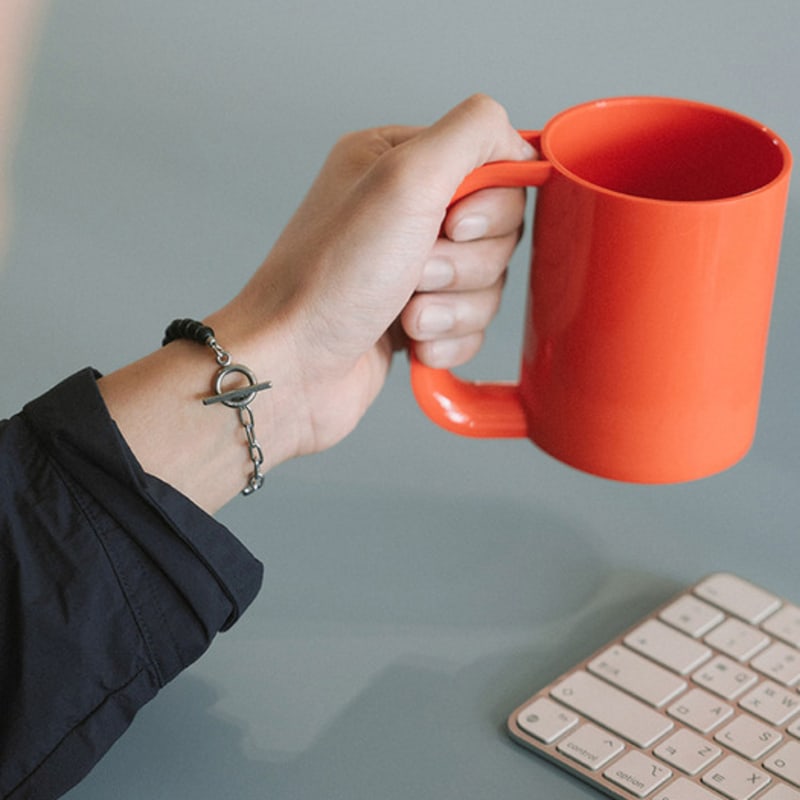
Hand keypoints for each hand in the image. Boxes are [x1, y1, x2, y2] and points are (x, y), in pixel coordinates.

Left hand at [210, 94, 532, 461]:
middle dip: (463, 265)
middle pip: (497, 232)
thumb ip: (472, 134)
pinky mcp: (416, 317)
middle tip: (416, 272)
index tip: (455, 226)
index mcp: (397, 161)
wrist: (291, 368)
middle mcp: (404, 211)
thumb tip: (518, 139)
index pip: (492, 168)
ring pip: (488, 284)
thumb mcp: (404, 179)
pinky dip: (447, 339)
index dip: (489, 207)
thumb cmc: (329, 279)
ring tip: (405, 314)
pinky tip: (410, 342)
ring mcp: (409, 268)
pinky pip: (471, 326)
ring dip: (453, 307)